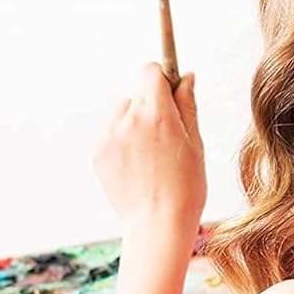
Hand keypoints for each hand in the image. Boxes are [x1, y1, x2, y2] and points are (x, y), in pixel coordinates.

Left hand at [92, 62, 205, 247]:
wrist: (157, 223)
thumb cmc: (185, 186)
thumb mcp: (195, 142)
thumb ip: (187, 104)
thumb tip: (187, 77)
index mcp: (156, 113)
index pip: (150, 71)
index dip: (161, 79)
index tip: (168, 90)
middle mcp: (128, 119)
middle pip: (136, 93)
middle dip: (150, 105)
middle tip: (164, 135)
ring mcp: (108, 136)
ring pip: (120, 112)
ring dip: (131, 122)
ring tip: (149, 153)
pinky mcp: (97, 152)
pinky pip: (109, 133)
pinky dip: (120, 141)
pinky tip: (136, 164)